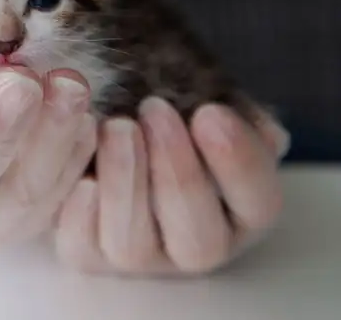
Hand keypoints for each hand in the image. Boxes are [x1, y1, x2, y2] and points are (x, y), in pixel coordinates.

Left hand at [54, 97, 288, 274]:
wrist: (103, 95)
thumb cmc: (161, 93)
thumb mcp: (200, 86)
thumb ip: (228, 103)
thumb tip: (261, 133)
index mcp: (239, 206)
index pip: (257, 201)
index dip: (239, 164)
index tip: (210, 113)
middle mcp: (193, 241)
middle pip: (199, 240)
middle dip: (178, 174)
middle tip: (155, 109)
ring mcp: (139, 254)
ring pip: (134, 248)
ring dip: (125, 184)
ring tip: (116, 127)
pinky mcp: (87, 251)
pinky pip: (81, 247)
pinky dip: (79, 210)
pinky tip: (82, 171)